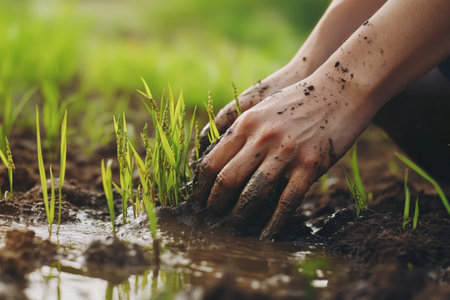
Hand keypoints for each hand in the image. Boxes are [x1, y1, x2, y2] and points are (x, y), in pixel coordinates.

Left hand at [193, 76, 371, 239]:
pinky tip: (266, 233)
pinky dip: (273, 221)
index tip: (198, 196)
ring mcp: (286, 153)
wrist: (341, 89)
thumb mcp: (261, 105)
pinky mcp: (309, 165)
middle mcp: (261, 139)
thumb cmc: (298, 98)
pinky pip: (287, 201)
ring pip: (253, 193)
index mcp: (246, 123)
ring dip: (240, 215)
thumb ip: (238, 127)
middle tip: (211, 214)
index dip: (201, 184)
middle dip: (214, 203)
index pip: (211, 161)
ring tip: (234, 226)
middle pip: (227, 179)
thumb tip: (214, 148)